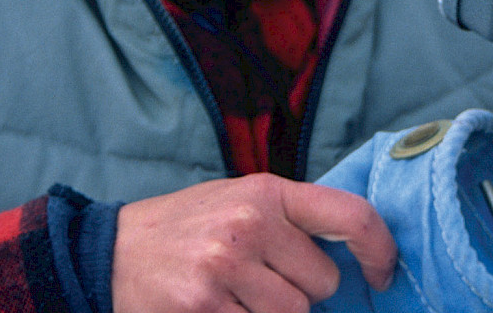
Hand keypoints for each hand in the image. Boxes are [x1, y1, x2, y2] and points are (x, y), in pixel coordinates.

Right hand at [112, 173, 395, 312]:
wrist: (108, 252)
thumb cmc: (185, 228)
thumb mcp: (237, 201)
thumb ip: (291, 219)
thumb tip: (353, 253)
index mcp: (266, 192)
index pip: (352, 215)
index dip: (381, 249)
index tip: (383, 273)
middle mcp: (249, 225)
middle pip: (323, 283)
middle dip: (302, 290)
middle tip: (260, 278)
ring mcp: (226, 268)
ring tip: (236, 294)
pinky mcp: (205, 307)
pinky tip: (219, 308)